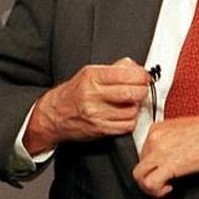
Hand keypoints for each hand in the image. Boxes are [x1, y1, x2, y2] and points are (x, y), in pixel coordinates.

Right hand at [23, 57, 150, 154]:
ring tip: (127, 103)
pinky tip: (122, 114)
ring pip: (133, 111)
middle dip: (142, 91)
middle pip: (134, 93)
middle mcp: (93, 94)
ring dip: (135, 107)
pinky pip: (127, 125)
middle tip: (139, 89)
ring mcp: (97, 113)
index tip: (144, 77)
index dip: (142, 76)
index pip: (128, 74)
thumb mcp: (89, 73)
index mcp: (92, 76)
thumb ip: (114, 69)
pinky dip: (129, 120)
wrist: (53, 115)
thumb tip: (136, 69)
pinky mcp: (100, 129)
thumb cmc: (73, 93)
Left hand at [132, 110, 198, 198]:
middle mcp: (154, 139)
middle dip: (152, 173)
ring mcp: (159, 152)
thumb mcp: (181, 128)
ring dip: (148, 185)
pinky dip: (156, 191)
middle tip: (164, 178)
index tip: (161, 167)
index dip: (152, 162)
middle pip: (141, 162)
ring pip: (138, 175)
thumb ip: (169, 138)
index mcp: (157, 129)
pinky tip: (168, 188)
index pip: (143, 150)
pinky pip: (150, 183)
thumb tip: (169, 151)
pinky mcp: (168, 165)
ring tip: (162, 187)